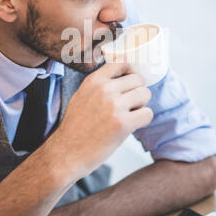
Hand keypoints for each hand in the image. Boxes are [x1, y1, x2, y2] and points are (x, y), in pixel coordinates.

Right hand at [58, 59, 153, 178]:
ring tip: (129, 115)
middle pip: (139, 79)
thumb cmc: (75, 127)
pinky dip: (143, 120)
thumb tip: (123, 74)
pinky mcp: (123, 123)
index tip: (130, 83)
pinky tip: (131, 126)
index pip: (123, 62)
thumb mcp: (82, 95)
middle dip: (138, 92)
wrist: (67, 152)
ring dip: (141, 105)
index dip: (131, 72)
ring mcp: (114, 106)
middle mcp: (104, 89)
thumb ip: (100, 84)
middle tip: (129, 105)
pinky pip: (148, 114)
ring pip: (145, 94)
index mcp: (94, 80)